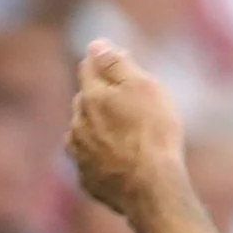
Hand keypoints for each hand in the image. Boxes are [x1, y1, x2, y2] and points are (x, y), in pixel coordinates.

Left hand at [64, 39, 194, 230]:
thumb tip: (96, 44)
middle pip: (85, 101)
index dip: (103, 61)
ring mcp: (80, 154)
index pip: (88, 68)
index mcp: (91, 96)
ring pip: (84, 133)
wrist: (152, 188)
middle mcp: (77, 123)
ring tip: (126, 137)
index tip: (117, 60)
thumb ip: (117, 65)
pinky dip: (102, 159)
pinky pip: (91, 163)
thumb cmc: (154, 134)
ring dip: (98, 130)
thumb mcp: (144, 88)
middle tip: (128, 101)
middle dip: (101, 97)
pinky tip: (122, 164)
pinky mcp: (88, 180)